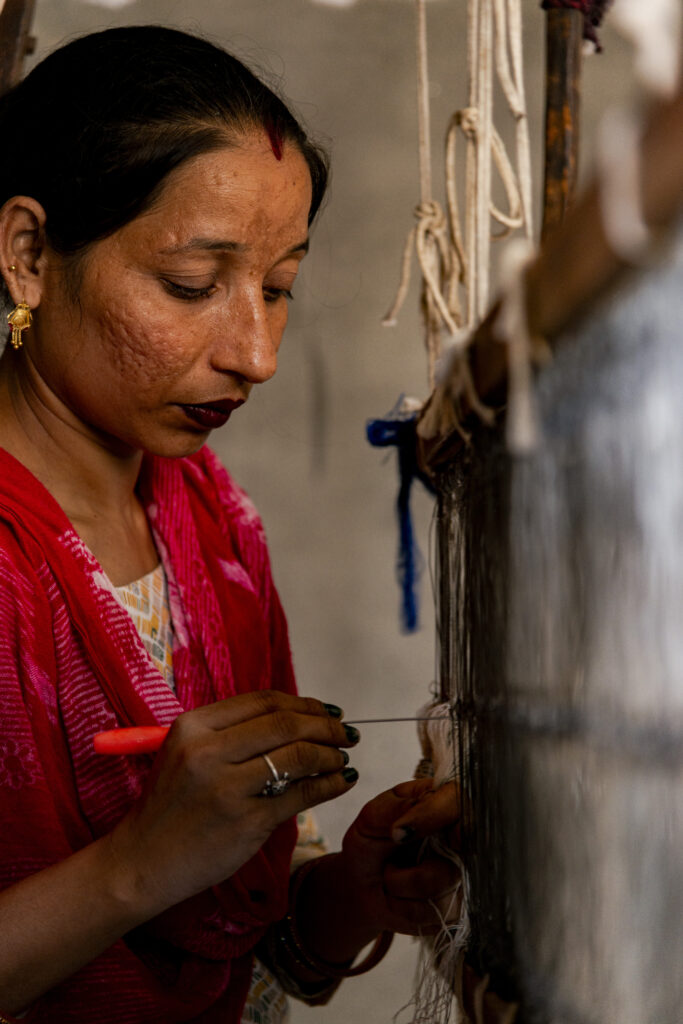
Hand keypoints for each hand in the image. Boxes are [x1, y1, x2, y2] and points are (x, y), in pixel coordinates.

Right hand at [105, 690, 358, 915]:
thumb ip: (231, 733)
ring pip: (297, 755)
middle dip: (325, 725)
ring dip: (330, 754)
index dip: (303, 704)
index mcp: (193, 726)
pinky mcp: (246, 821)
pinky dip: (329, 784)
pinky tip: (341, 781)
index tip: (326, 712)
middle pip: (285, 723)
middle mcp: (208, 751)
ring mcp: (227, 787)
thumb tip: (295, 718)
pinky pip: (300, 794)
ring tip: (343, 757)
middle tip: (347, 732)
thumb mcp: (187, 754)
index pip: (263, 701)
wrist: (141, 862)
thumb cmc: (170, 807)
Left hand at [339, 779, 462, 937]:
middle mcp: (462, 836)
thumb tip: (418, 811)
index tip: (399, 832)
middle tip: (389, 861)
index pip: (457, 800)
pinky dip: (404, 906)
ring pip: (439, 881)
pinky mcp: (458, 907)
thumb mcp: (373, 816)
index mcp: (444, 801)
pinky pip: (435, 910)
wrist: (361, 887)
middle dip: (413, 861)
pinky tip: (398, 896)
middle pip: (460, 845)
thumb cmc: (371, 842)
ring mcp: (463, 873)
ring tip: (390, 873)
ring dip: (399, 882)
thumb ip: (398, 807)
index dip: (435, 814)